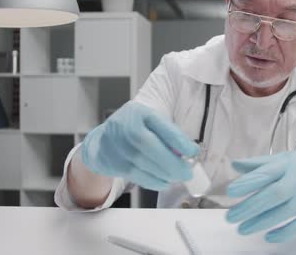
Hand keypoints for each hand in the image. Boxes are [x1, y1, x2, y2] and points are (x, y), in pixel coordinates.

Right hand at [81, 101, 198, 190]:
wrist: (102, 140)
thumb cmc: (134, 129)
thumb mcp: (151, 122)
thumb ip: (168, 133)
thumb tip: (188, 152)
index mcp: (139, 113)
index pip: (161, 126)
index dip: (179, 141)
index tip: (193, 151)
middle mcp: (125, 127)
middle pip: (151, 147)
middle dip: (173, 164)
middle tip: (188, 173)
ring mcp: (117, 146)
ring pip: (144, 165)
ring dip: (166, 175)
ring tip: (178, 177)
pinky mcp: (114, 164)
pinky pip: (138, 176)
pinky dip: (155, 182)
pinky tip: (165, 181)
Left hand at [226, 149, 295, 242]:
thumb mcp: (284, 159)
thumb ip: (259, 164)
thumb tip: (234, 165)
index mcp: (289, 162)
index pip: (267, 172)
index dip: (248, 182)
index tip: (231, 191)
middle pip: (275, 194)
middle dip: (251, 206)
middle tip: (230, 217)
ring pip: (287, 210)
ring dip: (262, 221)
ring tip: (242, 229)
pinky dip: (286, 232)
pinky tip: (269, 237)